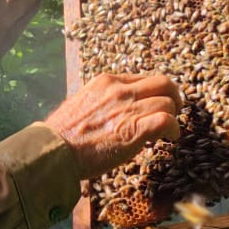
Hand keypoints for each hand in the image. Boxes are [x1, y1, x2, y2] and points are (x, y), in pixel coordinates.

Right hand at [44, 73, 181, 178]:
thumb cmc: (63, 134)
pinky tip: (170, 138)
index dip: (154, 92)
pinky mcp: (134, 129)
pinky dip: (173, 129)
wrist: (54, 150)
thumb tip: (116, 111)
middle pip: (163, 83)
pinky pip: (166, 120)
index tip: (155, 104)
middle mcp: (120, 90)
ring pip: (168, 102)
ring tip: (167, 131)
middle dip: (173, 97)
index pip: (143, 78)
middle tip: (173, 111)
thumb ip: (103, 101)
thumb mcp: (83, 103)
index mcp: (106, 81)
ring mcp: (128, 108)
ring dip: (173, 117)